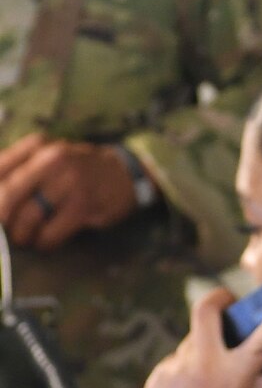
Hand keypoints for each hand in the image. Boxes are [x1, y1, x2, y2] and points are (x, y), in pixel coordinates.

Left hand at [0, 135, 141, 249]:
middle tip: (2, 230)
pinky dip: (43, 242)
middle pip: (8, 194)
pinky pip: (51, 231)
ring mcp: (69, 183)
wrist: (124, 175)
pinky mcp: (83, 206)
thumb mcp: (46, 156)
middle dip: (1, 218)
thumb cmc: (77, 170)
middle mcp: (51, 160)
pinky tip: (43, 242)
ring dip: (21, 234)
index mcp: (36, 146)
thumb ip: (17, 167)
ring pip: (28, 216)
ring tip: (23, 238)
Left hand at [138, 286, 261, 387]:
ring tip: (204, 383)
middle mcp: (204, 367)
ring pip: (191, 344)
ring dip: (202, 352)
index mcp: (235, 377)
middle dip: (217, 300)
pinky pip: (175, 364)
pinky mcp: (157, 376)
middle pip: (205, 312)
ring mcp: (176, 369)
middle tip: (225, 304)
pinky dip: (184, 372)